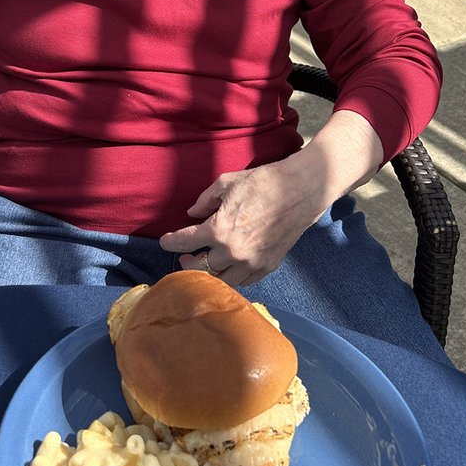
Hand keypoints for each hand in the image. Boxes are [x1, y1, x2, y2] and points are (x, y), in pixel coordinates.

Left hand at [159, 111, 384, 286]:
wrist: (301, 191)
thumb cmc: (263, 182)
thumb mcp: (227, 183)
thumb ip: (205, 200)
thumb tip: (192, 213)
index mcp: (218, 230)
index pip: (184, 242)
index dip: (170, 243)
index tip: (165, 242)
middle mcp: (232, 252)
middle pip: (199, 268)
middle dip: (188, 262)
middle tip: (185, 256)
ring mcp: (251, 263)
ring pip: (221, 281)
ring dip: (209, 274)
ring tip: (204, 265)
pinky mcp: (267, 267)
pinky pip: (243, 282)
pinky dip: (232, 277)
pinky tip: (227, 269)